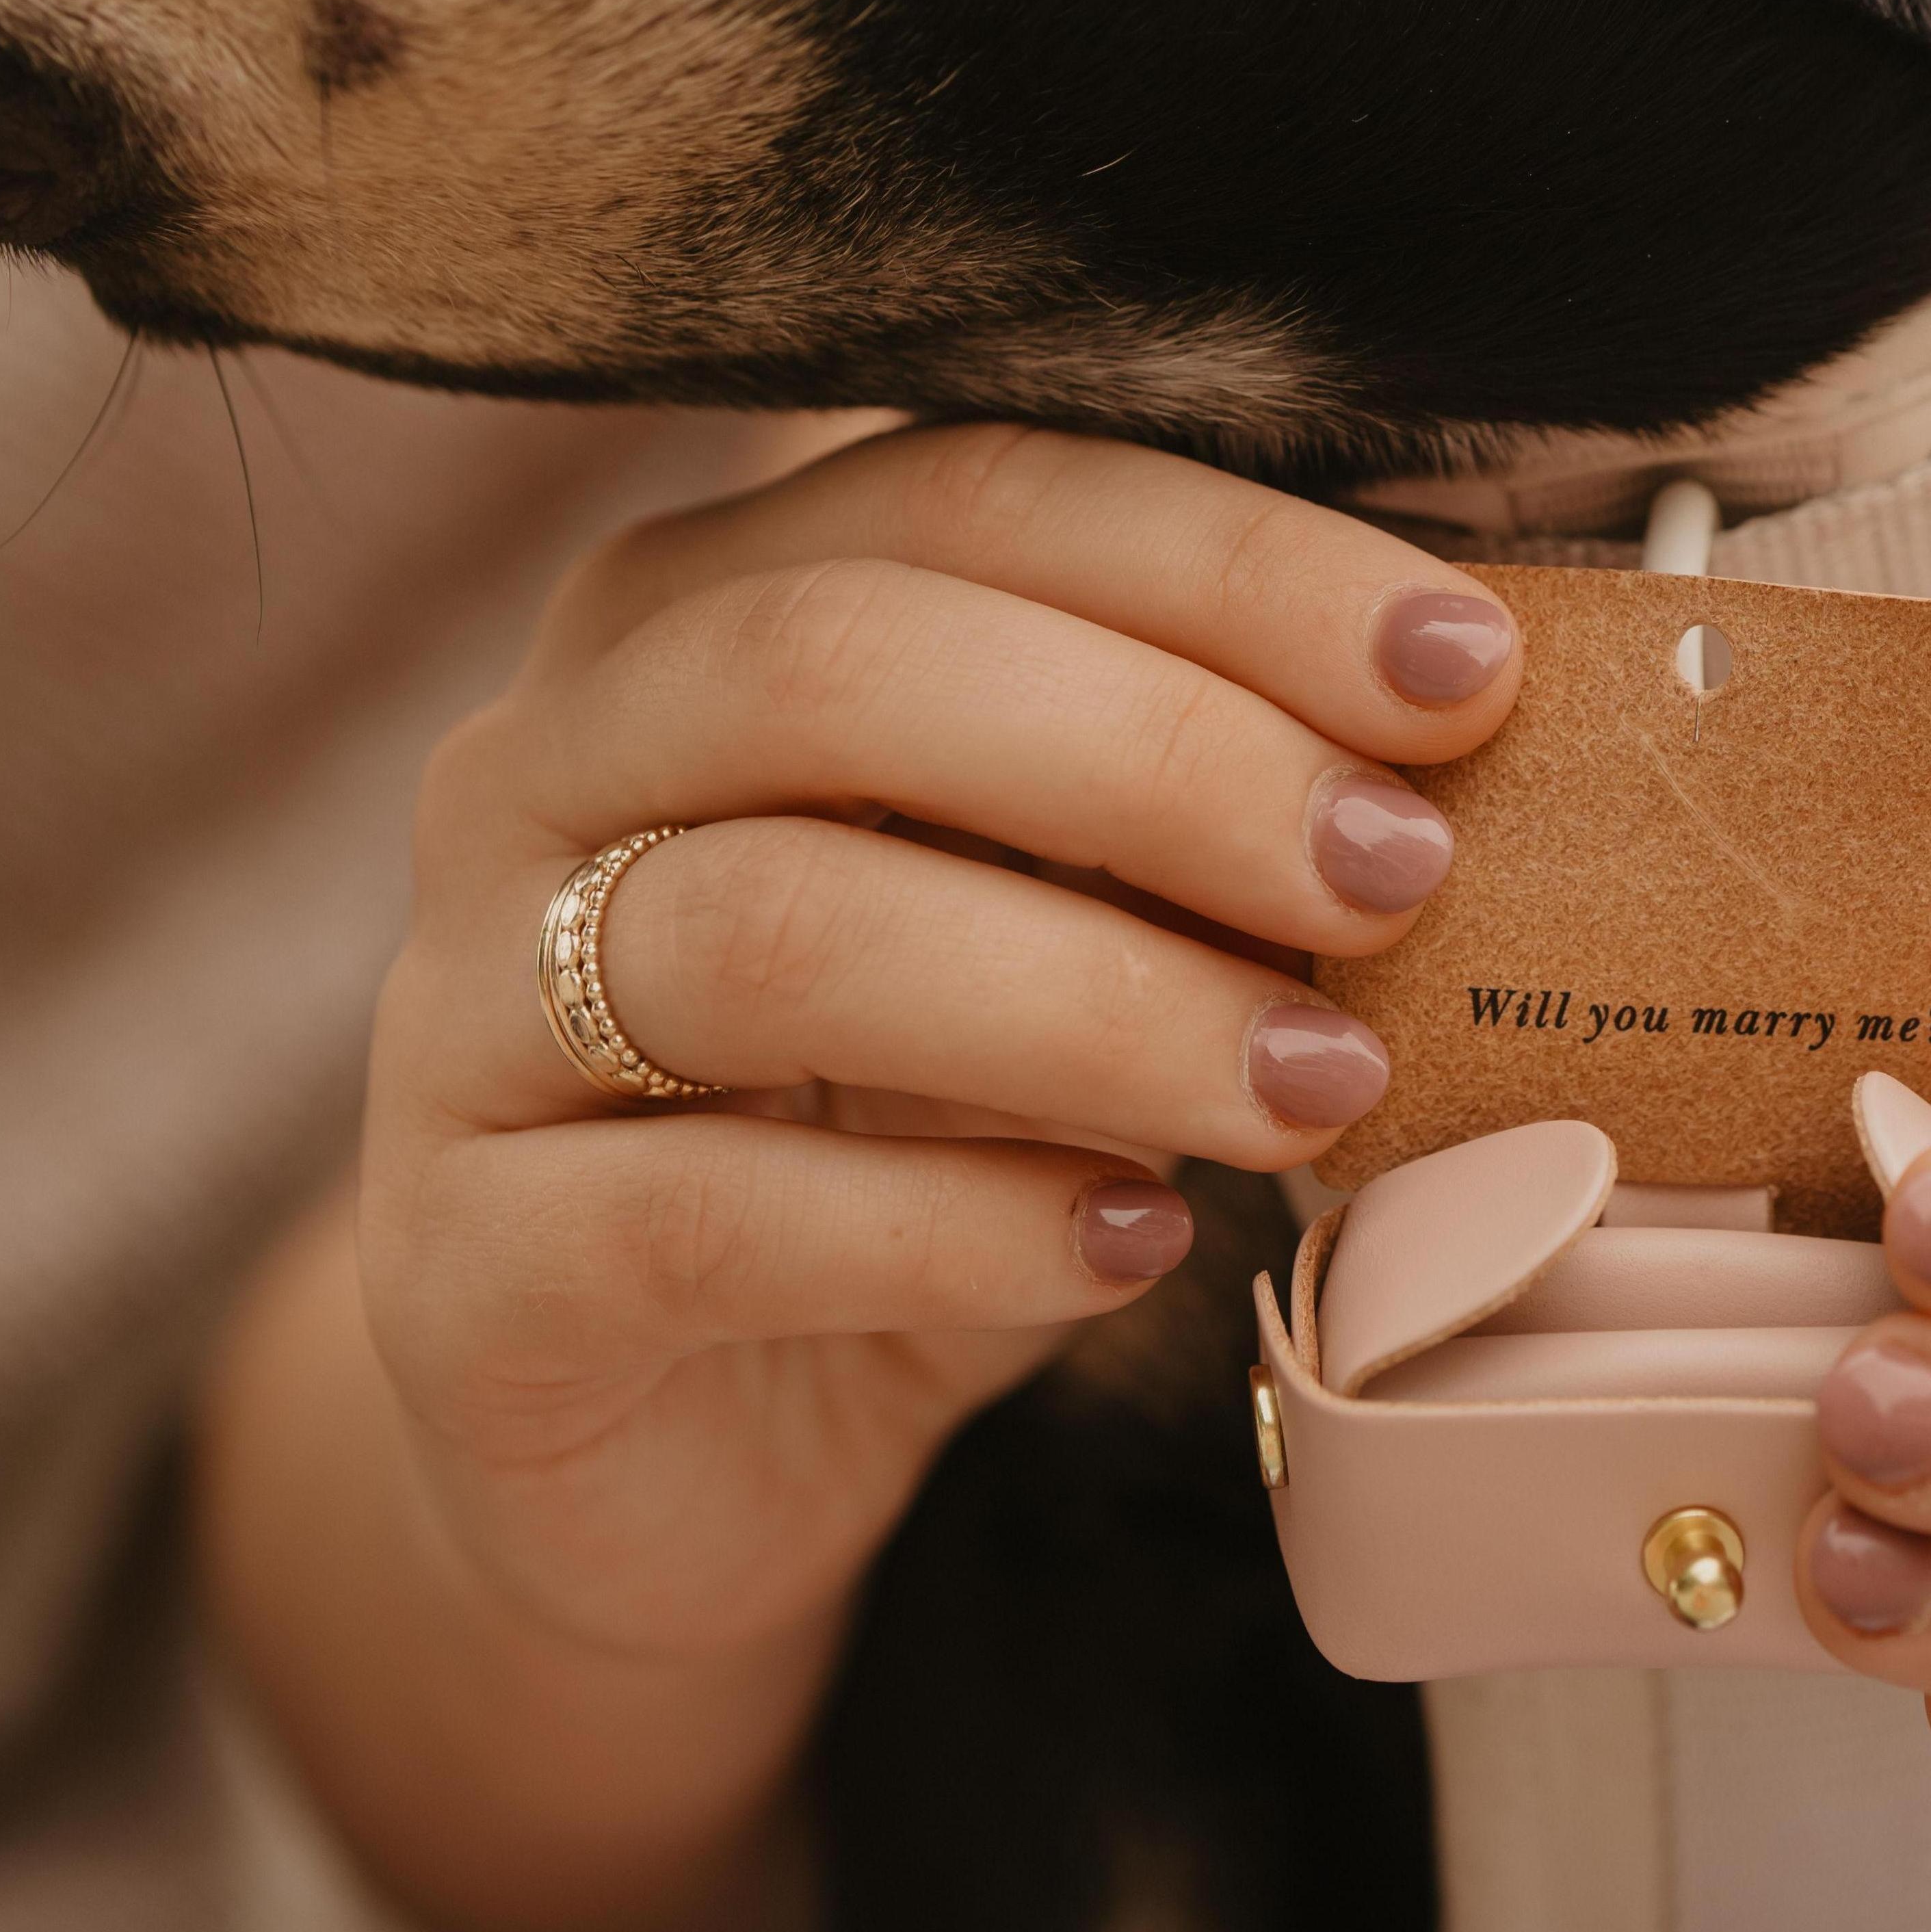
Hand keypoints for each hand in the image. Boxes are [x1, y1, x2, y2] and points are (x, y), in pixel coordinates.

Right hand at [361, 422, 1521, 1667]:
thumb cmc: (921, 1117)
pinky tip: (1142, 1241)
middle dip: (1164, 755)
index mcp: (706, 607)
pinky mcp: (462, 1269)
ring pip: (778, 932)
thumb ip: (1187, 800)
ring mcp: (465, 1010)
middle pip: (840, 666)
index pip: (970, 494)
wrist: (695, 1437)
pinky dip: (961, 1225)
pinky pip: (706, 1213)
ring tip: (1319, 1083)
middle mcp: (549, 762)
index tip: (1468, 669)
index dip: (1230, 567)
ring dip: (1096, 1000)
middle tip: (1401, 873)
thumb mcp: (1062, 914)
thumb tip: (1465, 712)